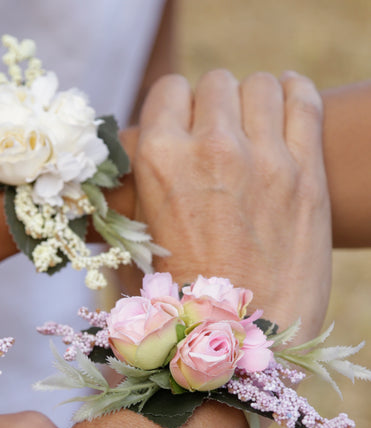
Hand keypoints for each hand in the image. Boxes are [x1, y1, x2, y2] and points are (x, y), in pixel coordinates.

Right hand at [134, 70, 331, 336]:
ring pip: (260, 85)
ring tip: (254, 132)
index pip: (168, 90)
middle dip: (214, 108)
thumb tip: (121, 156)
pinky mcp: (306, 174)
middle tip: (218, 139)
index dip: (175, 110)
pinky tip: (286, 113)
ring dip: (254, 103)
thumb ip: (132, 187)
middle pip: (214, 83)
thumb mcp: (134, 239)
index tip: (182, 130)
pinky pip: (304, 99)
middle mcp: (210, 150)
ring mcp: (264, 159)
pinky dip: (294, 96)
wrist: (238, 344)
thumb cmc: (177, 301)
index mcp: (158, 162)